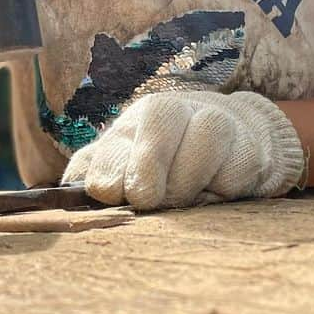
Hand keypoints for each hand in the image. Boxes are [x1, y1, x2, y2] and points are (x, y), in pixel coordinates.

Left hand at [62, 90, 304, 210]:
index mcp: (137, 120)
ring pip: (206, 134)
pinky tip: (218, 194)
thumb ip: (95, 173)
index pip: (120, 135)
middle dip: (150, 160)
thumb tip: (63, 193)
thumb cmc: (169, 159)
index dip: (111, 165)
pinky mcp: (250, 147)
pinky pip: (239, 165)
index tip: (107, 194)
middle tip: (146, 197)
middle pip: (161, 118)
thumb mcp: (126, 163)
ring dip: (190, 177)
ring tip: (183, 199)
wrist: (235, 141)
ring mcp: (216, 125)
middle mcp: (175, 113)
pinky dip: (226, 186)